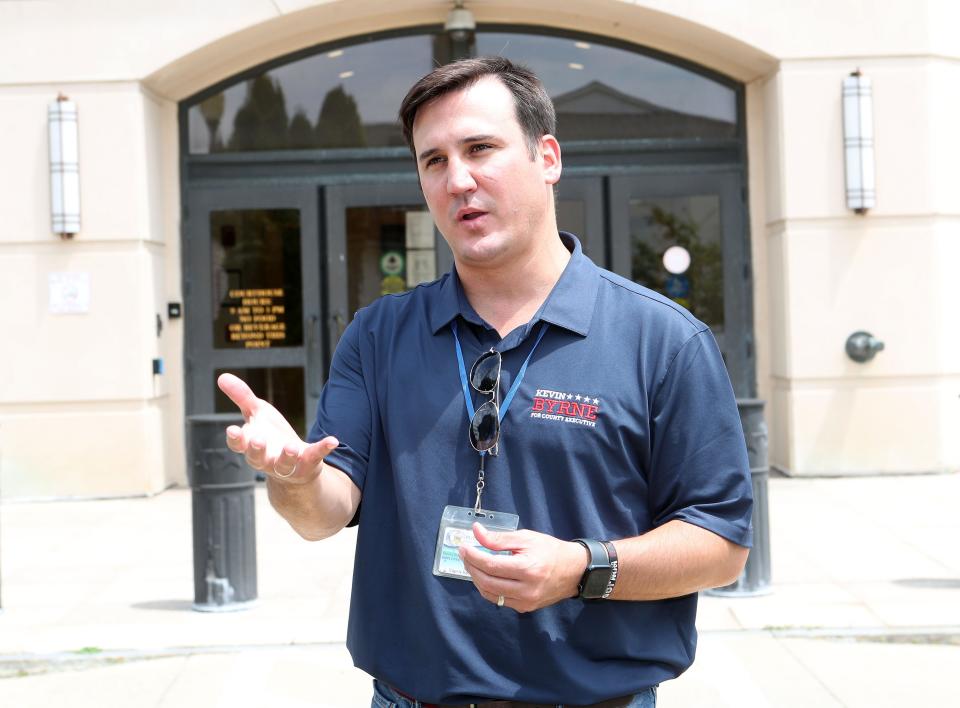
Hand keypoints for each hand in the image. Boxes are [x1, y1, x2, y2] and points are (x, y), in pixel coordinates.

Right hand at [217, 373, 337, 483]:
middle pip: (257, 458)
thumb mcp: (257, 414)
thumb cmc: (270, 436)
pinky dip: (323, 448)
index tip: (233, 429)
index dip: (235, 439)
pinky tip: (333, 440)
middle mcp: (266, 460)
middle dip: (257, 450)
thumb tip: (222, 376)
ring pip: (284, 464)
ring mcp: (287, 465)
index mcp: (251, 446)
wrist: (294, 465)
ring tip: (291, 446)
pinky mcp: (307, 463)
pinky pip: (315, 456)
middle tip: (258, 440)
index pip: (239, 445)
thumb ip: (242, 397)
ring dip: (287, 455)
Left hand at [458, 523, 587, 612]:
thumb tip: (476, 532)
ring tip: (473, 564)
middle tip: (465, 554)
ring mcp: (525, 602)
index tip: (463, 547)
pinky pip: (499, 600)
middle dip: (471, 567)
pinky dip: (488, 588)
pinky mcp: (525, 608)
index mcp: (527, 568)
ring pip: (490, 594)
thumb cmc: (550, 550)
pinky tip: (486, 576)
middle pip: (487, 582)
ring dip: (477, 579)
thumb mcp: (526, 538)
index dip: (473, 556)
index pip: (491, 565)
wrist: (574, 571)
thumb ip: (499, 538)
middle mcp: (526, 589)